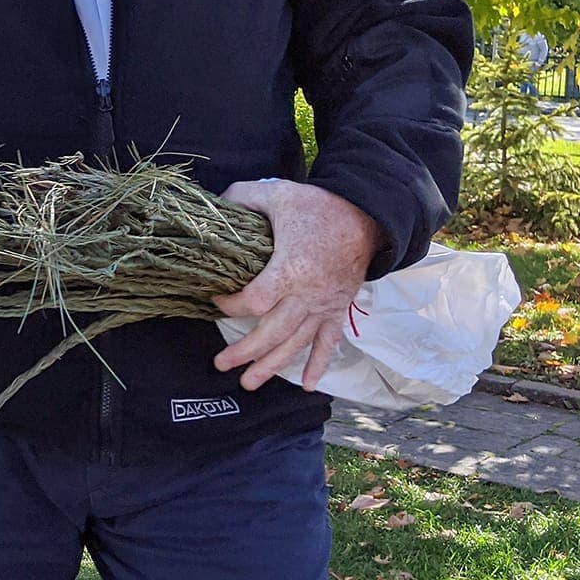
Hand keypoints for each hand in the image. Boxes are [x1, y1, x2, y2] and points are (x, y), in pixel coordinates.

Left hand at [213, 179, 380, 391]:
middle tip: (221, 364)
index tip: (216, 301)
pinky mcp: (338, 308)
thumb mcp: (275, 194)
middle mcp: (308, 294)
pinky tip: (310, 385)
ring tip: (250, 383)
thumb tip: (214, 204)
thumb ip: (241, 197)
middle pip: (273, 332)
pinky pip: (329, 342)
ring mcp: (325, 305)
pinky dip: (319, 364)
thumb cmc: (317, 206)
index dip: (232, 305)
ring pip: (296, 343)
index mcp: (290, 269)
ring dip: (273, 366)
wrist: (366, 215)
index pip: (255, 301)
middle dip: (245, 352)